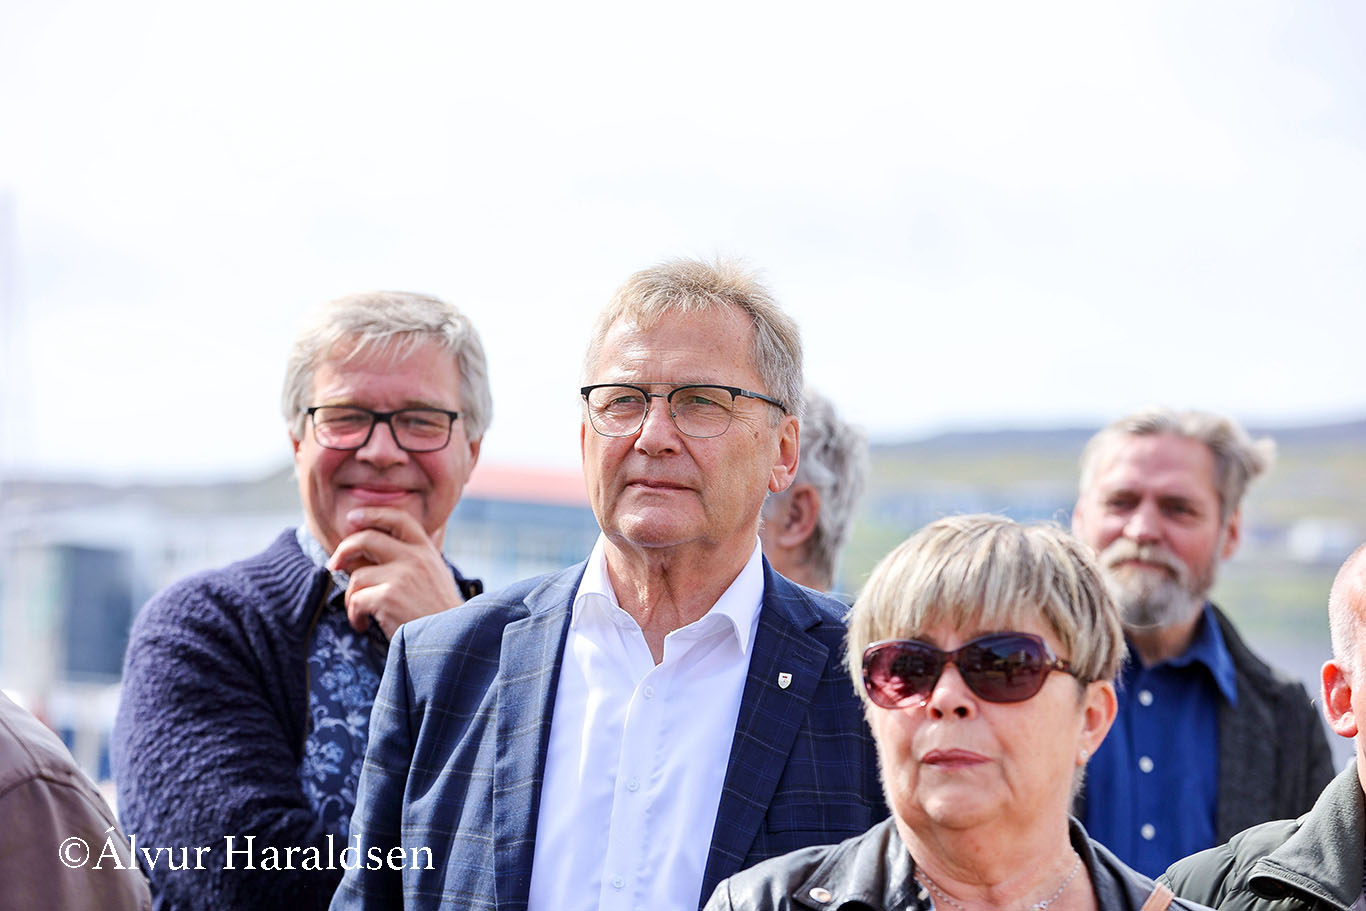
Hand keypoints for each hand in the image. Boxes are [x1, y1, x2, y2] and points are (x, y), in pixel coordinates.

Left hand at [327, 507, 463, 638]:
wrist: (451, 642)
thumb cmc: (438, 615)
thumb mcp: (434, 578)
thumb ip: (412, 561)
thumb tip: (373, 551)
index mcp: (426, 551)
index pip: (399, 518)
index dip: (373, 513)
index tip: (353, 518)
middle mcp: (415, 558)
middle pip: (367, 538)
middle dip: (344, 549)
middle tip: (334, 565)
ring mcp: (402, 576)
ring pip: (357, 576)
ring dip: (352, 596)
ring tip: (359, 613)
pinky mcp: (389, 597)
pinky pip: (356, 600)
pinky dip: (354, 615)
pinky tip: (362, 625)